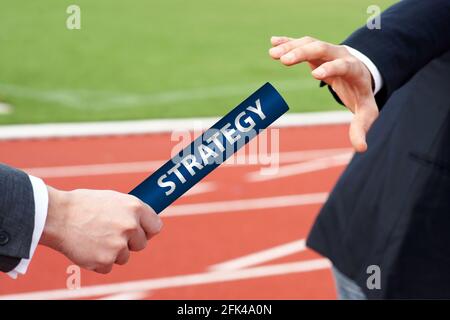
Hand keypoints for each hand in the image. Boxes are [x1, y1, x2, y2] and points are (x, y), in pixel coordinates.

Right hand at [40, 186, 162, 273]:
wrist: (56, 216)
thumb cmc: (83, 205)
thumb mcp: (112, 199)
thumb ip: (130, 211)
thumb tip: (143, 223)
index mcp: (134, 207)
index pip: (156, 226)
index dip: (148, 230)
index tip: (142, 232)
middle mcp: (130, 226)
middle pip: (141, 244)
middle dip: (129, 242)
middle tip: (110, 234)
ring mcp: (118, 245)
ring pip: (124, 257)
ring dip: (113, 252)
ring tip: (95, 238)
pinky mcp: (105, 260)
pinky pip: (109, 266)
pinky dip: (99, 261)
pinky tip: (88, 248)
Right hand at [269, 36, 378, 151]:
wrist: (361, 74)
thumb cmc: (361, 95)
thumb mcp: (365, 112)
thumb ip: (361, 127)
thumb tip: (361, 148)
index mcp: (354, 70)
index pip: (343, 65)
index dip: (331, 69)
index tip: (315, 75)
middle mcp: (341, 55)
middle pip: (323, 48)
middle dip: (303, 53)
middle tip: (284, 61)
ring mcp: (328, 50)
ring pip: (309, 43)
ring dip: (291, 47)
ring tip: (273, 54)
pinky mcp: (317, 50)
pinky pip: (302, 43)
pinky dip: (288, 42)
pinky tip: (273, 42)